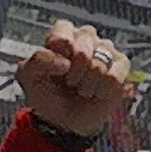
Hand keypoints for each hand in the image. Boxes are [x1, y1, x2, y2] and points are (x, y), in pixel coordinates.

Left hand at [14, 20, 132, 140]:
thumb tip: (65, 61)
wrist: (63, 121)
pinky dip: (102, 90)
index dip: (58, 52)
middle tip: (69, 82)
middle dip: (73, 72)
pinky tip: (96, 93)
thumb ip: (37, 61)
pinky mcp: (122, 67)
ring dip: (87, 84)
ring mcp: (106, 51)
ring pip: (99, 63)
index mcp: (63, 34)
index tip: (55, 69)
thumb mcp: (28, 77)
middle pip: (83, 48)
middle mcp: (86, 38)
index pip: (63, 30)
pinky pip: (114, 76)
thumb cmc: (46, 94)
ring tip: (82, 89)